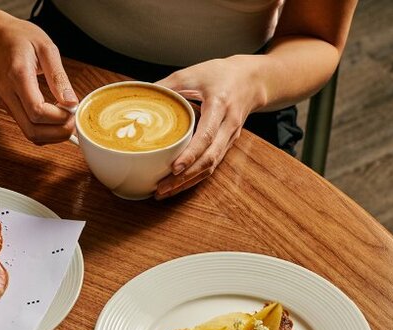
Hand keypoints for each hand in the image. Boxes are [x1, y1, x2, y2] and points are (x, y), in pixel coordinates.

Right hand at [0, 15, 77, 144]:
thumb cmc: (19, 38)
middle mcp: (8, 94)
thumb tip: (71, 101)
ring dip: (52, 135)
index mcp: (17, 76)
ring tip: (67, 120)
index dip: (59, 117)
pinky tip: (56, 120)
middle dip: (58, 132)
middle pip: (32, 130)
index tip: (72, 109)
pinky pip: (28, 129)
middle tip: (73, 120)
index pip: (37, 111)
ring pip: (30, 134)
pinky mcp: (10, 108)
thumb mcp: (46, 48)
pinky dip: (45, 131)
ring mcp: (7, 103)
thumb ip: (59, 77)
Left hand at [154, 56, 266, 198]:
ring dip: (187, 182)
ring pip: (211, 167)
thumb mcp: (192, 73)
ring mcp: (229, 138)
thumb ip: (167, 86)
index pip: (207, 135)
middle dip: (185, 177)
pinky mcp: (226, 145)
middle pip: (209, 159)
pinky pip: (211, 165)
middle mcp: (228, 126)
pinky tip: (177, 184)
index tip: (174, 167)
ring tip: (164, 192)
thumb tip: (141, 98)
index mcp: (220, 106)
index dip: (191, 154)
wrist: (251, 80)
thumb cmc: (221, 74)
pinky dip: (194, 178)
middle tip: (162, 187)